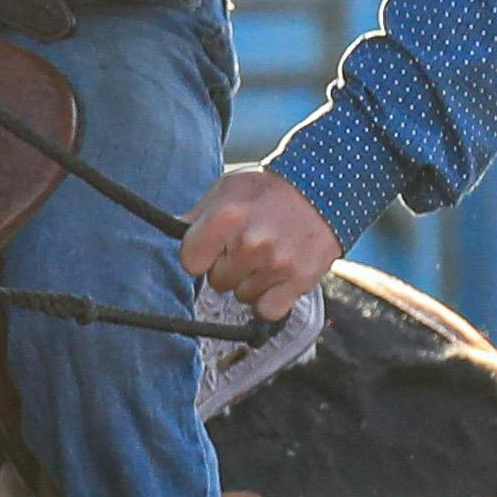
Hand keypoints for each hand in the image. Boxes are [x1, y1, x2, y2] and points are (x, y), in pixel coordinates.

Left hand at [178, 167, 341, 311]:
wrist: (324, 187)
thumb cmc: (270, 189)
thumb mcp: (228, 189)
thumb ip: (198, 215)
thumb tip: (172, 230)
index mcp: (227, 218)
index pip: (190, 262)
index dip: (200, 256)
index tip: (214, 248)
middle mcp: (250, 243)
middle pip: (218, 281)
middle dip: (229, 267)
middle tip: (250, 245)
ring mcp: (275, 265)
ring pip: (242, 296)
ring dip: (252, 281)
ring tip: (269, 255)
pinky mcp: (299, 281)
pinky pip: (267, 310)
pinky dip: (271, 299)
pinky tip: (279, 277)